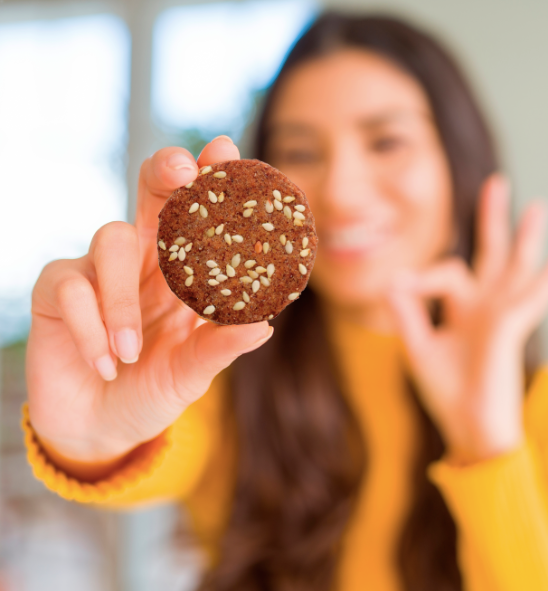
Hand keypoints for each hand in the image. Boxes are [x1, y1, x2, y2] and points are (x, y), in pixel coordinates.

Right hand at [26, 137, 272, 473]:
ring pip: (110, 238)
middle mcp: (144, 260)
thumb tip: (263, 327)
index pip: (197, 215)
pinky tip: (105, 364)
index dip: (211, 181)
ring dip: (122, 297)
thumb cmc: (153, 388)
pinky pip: (70, 286)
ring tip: (130, 350)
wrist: (101, 426)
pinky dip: (90, 325)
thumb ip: (219, 348)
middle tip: (182, 171)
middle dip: (166, 173)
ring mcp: (99, 270)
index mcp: (182, 272)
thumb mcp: (191, 372)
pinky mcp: (57, 290)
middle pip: (151, 193)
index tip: (227, 152)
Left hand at [388, 175, 547, 464]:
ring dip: (526, 237)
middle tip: (497, 184)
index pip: (449, 272)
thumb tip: (392, 281)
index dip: (422, 276)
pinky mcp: (511, 328)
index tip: (401, 287)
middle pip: (492, 253)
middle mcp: (487, 306)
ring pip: (517, 266)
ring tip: (538, 207)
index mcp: (465, 309)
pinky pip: (531, 297)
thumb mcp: (418, 347)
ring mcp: (502, 315)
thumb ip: (407, 314)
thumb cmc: (446, 392)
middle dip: (493, 219)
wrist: (468, 429)